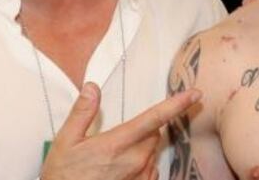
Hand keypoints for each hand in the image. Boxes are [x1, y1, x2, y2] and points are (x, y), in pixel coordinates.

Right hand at [41, 82, 200, 179]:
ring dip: (142, 150)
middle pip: (154, 135)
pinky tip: (120, 171)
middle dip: (144, 131)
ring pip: (152, 154)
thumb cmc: (63, 176)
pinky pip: (150, 172)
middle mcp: (133, 162)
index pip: (153, 119)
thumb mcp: (65, 142)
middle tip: (119, 137)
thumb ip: (82, 112)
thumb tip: (92, 87)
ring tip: (114, 158)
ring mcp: (139, 178)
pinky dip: (142, 167)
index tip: (195, 94)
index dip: (176, 104)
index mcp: (116, 144)